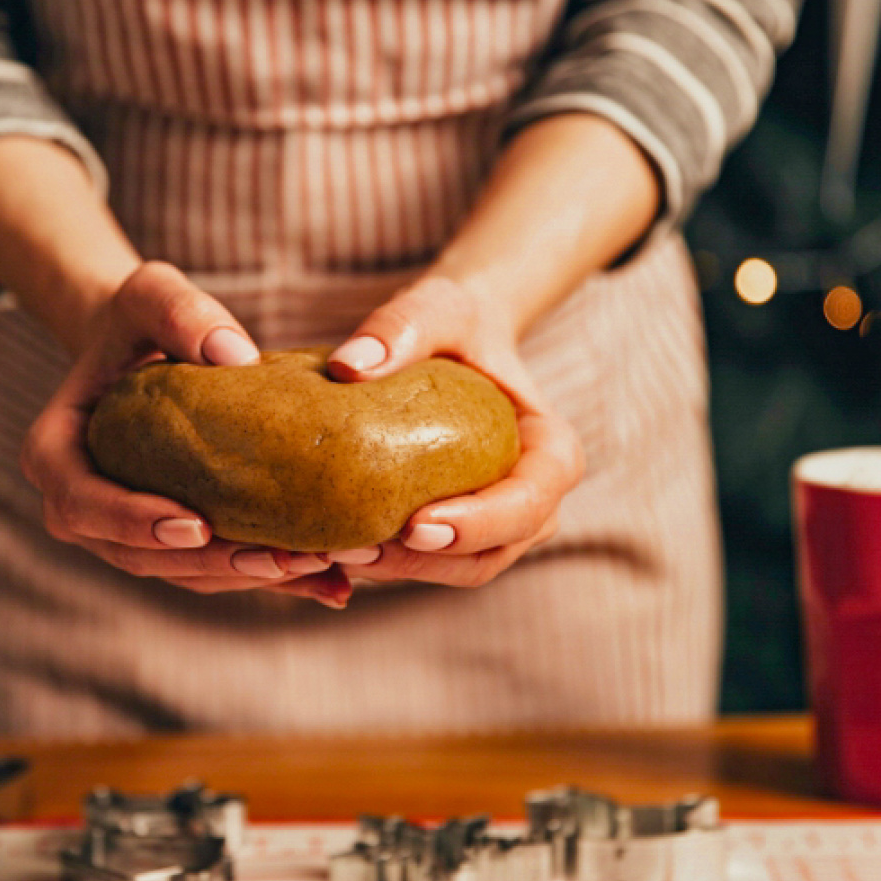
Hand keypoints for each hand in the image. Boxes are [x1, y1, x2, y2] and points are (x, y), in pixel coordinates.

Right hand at [21, 261, 353, 606]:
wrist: (146, 349)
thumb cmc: (141, 318)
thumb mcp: (150, 294)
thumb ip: (180, 310)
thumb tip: (236, 357)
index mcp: (55, 456)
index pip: (84, 503)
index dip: (134, 523)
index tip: (197, 525)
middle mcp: (81, 508)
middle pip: (139, 554)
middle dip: (211, 564)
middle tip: (279, 559)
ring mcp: (125, 533)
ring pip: (183, 573)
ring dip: (248, 578)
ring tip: (318, 570)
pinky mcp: (171, 543)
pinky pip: (216, 570)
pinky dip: (271, 579)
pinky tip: (332, 586)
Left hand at [323, 275, 583, 586]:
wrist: (453, 345)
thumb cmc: (455, 325)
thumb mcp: (436, 309)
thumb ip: (401, 328)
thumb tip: (348, 366)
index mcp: (552, 453)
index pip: (528, 504)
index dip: (478, 524)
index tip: (415, 526)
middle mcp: (535, 501)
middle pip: (489, 554)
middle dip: (423, 563)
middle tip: (354, 550)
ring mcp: (498, 525)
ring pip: (454, 570)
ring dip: (396, 571)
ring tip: (333, 552)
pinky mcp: (456, 533)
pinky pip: (425, 564)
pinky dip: (382, 563)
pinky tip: (329, 549)